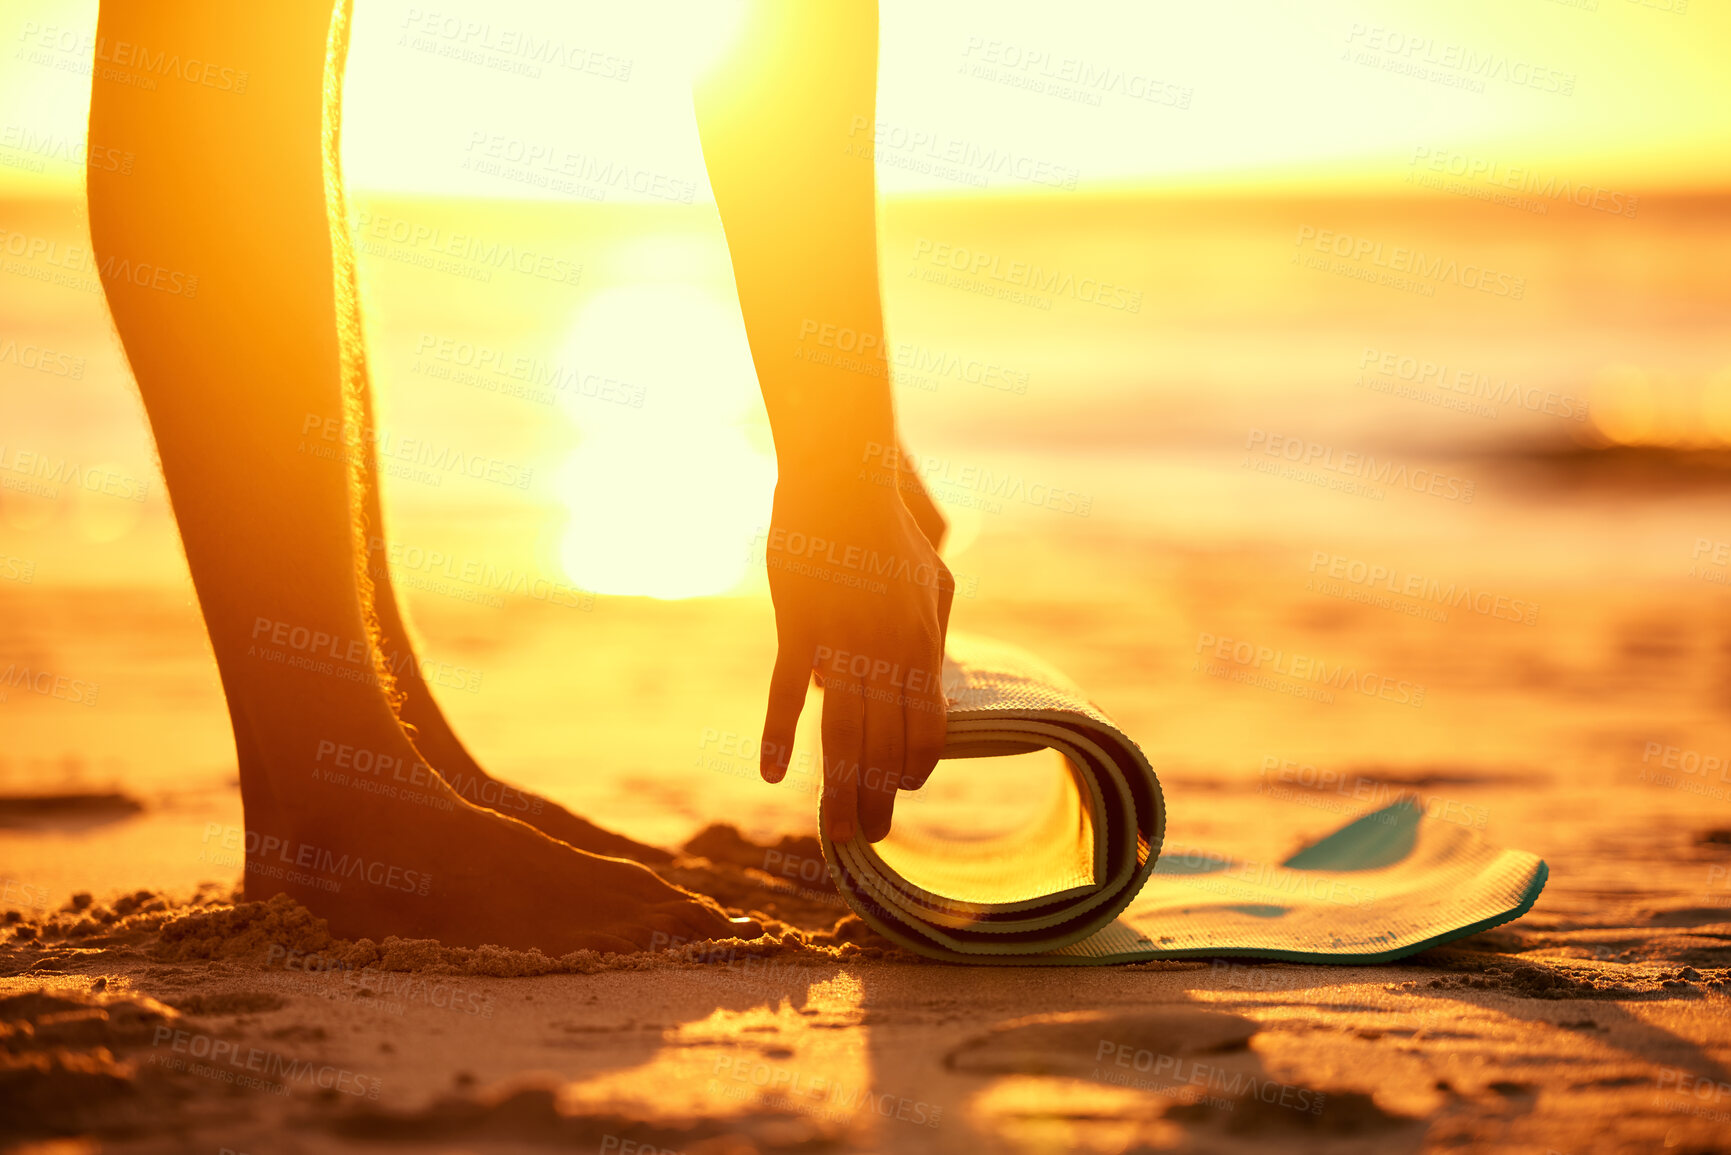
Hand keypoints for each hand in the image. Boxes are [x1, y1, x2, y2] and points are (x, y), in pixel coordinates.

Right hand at [759, 476, 953, 843]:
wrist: (844, 484)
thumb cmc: (891, 530)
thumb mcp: (934, 581)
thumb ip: (933, 632)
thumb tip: (932, 677)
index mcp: (922, 645)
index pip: (925, 729)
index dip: (913, 768)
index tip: (898, 793)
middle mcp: (886, 654)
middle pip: (884, 745)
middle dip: (876, 799)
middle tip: (866, 840)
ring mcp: (840, 643)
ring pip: (841, 733)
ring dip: (837, 788)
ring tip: (831, 833)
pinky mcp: (798, 627)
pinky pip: (786, 692)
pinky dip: (777, 734)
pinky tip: (771, 773)